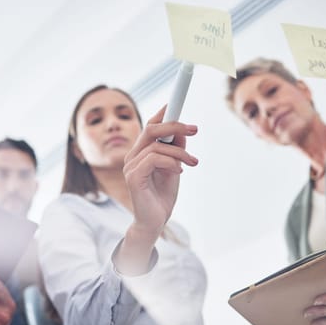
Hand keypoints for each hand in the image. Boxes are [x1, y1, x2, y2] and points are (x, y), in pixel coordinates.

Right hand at [117, 107, 197, 273]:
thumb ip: (176, 150)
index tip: (176, 102)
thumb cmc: (162, 196)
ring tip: (193, 163)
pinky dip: (170, 162)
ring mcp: (130, 167)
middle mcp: (133, 156)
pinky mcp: (133, 177)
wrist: (155, 222)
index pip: (150, 126)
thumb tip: (184, 130)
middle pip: (151, 129)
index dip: (163, 113)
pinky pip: (154, 159)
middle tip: (195, 129)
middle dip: (174, 125)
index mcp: (141, 152)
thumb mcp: (174, 167)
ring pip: (157, 146)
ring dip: (180, 152)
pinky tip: (179, 171)